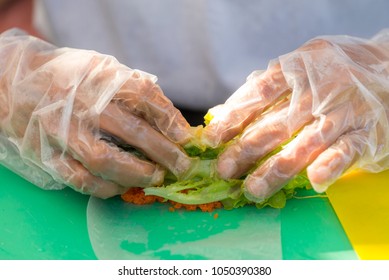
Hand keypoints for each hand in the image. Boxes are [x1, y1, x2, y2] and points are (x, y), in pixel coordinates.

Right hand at [0, 29, 194, 197]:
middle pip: (131, 130)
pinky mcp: (46, 153)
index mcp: (97, 77)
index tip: (185, 137)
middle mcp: (80, 102)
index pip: (143, 96)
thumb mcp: (101, 70)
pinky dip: (106, 188)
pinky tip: (123, 186)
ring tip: (155, 179)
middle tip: (181, 166)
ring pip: (105, 160)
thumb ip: (134, 90)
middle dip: (163, 153)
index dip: (169, 118)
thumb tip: (171, 122)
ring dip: (137, 174)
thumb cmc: (68, 77)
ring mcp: (61, 130)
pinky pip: (80, 179)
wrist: (13, 81)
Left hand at [203, 31, 388, 201]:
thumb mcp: (298, 69)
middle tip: (224, 170)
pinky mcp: (367, 132)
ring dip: (276, 168)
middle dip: (246, 149)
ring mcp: (345, 110)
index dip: (232, 118)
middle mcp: (321, 87)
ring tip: (253, 188)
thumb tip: (221, 112)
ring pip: (305, 143)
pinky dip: (330, 165)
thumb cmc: (332, 72)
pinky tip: (314, 181)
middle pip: (276, 122)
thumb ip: (263, 90)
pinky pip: (346, 151)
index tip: (211, 140)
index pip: (258, 94)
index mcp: (299, 67)